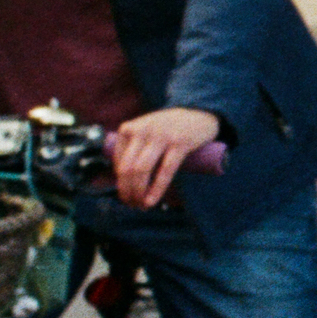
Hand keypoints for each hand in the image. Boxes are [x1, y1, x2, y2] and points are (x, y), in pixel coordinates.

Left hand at [108, 106, 224, 207]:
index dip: (120, 184)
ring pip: (141, 170)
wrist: (198, 113)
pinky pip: (165, 170)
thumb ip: (132, 150)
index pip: (118, 163)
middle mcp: (142, 130)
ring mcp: (161, 135)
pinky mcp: (180, 142)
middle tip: (132, 205)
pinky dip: (156, 189)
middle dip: (127, 191)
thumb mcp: (144, 131)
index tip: (126, 196)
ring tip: (142, 205)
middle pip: (127, 168)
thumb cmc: (167, 129)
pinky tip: (152, 200)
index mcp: (128, 129)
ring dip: (138, 192)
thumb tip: (123, 183)